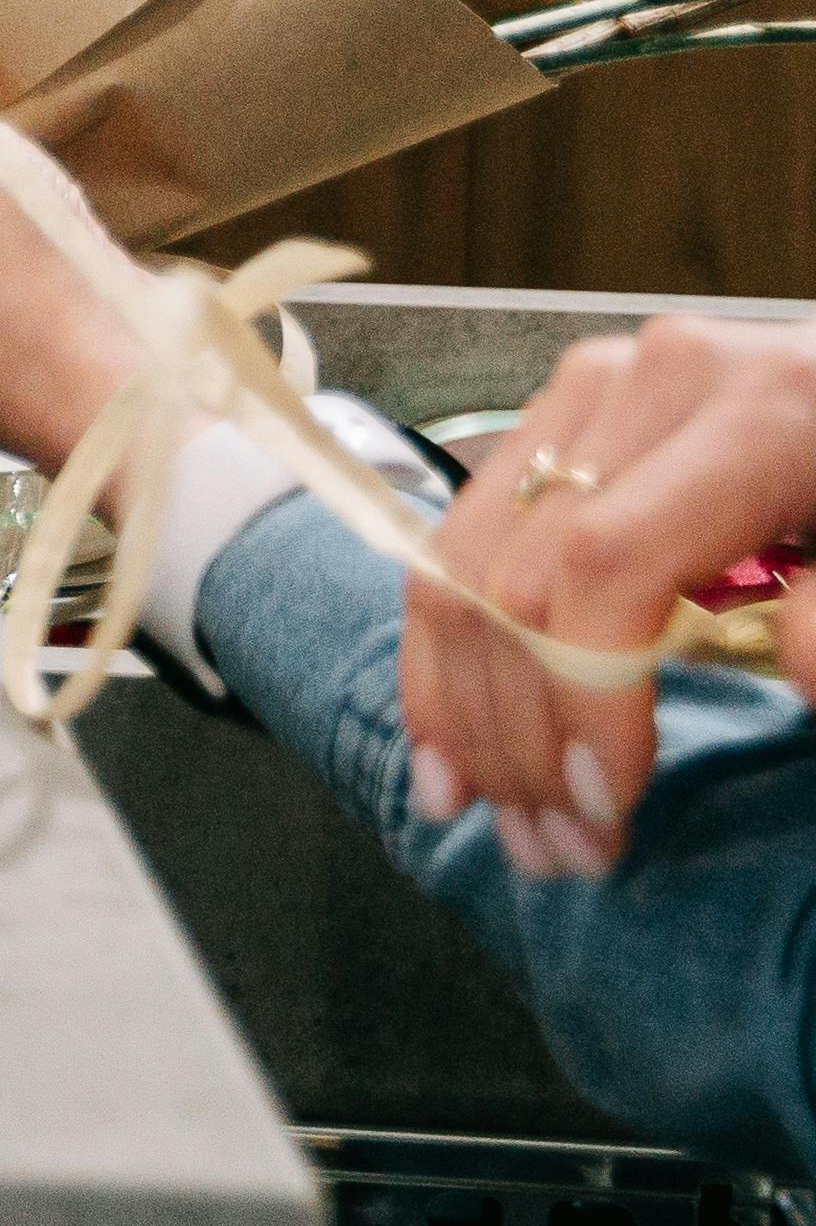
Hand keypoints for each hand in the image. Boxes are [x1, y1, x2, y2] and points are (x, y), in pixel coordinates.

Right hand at [401, 310, 815, 880]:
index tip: (604, 806)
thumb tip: (797, 673)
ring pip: (461, 560)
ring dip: (458, 704)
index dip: (585, 693)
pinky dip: (446, 650)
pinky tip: (449, 734)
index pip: (607, 561)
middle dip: (518, 730)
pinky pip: (462, 538)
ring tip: (478, 808)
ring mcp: (590, 389)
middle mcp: (648, 378)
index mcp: (756, 411)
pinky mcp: (560, 415)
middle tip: (547, 847)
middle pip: (517, 572)